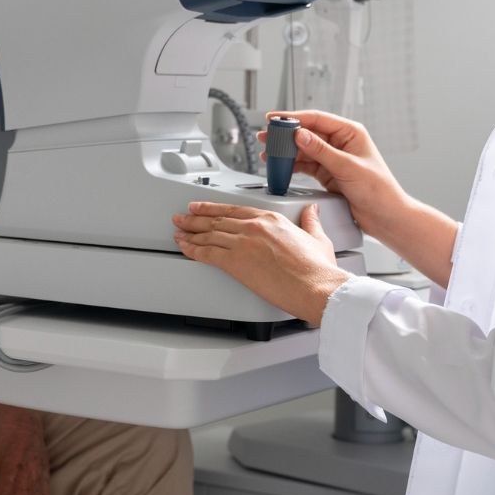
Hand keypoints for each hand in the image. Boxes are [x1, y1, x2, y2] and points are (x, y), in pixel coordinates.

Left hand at [173, 201, 351, 324]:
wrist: (314, 286)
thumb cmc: (316, 269)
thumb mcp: (317, 238)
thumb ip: (310, 222)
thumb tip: (312, 212)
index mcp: (271, 219)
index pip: (234, 210)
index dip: (214, 208)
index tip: (202, 207)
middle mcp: (254, 227)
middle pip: (217, 220)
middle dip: (195, 219)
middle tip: (182, 217)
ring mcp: (243, 243)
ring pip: (208, 234)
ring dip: (189, 233)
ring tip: (178, 231)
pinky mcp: (235, 262)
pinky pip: (207, 253)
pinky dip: (192, 250)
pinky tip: (184, 249)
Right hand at [259, 110, 405, 240]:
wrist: (386, 217)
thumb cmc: (379, 190)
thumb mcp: (348, 167)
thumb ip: (322, 151)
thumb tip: (301, 135)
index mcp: (350, 132)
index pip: (317, 119)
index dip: (294, 118)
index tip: (275, 118)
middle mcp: (340, 143)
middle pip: (307, 133)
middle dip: (286, 135)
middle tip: (266, 136)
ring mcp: (333, 158)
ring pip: (304, 150)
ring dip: (287, 152)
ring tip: (269, 153)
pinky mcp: (328, 173)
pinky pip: (306, 165)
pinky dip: (293, 166)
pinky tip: (281, 166)